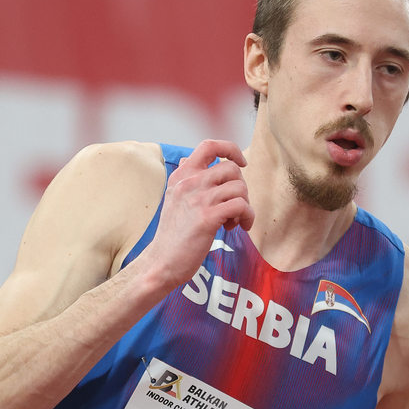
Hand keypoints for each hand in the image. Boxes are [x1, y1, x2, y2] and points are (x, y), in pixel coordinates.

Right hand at [139, 139, 254, 288]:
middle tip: (234, 207)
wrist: (161, 262)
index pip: (209, 146)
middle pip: (231, 169)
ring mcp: (198, 200)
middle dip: (241, 188)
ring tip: (233, 220)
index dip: (231, 149)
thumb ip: (185, 179)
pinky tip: (238, 227)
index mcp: (181, 176)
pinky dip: (247, 217)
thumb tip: (189, 158)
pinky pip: (241, 206)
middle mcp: (189, 183)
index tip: (240, 163)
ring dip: (245, 205)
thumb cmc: (172, 234)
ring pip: (239, 187)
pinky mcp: (207, 218)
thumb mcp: (173, 198)